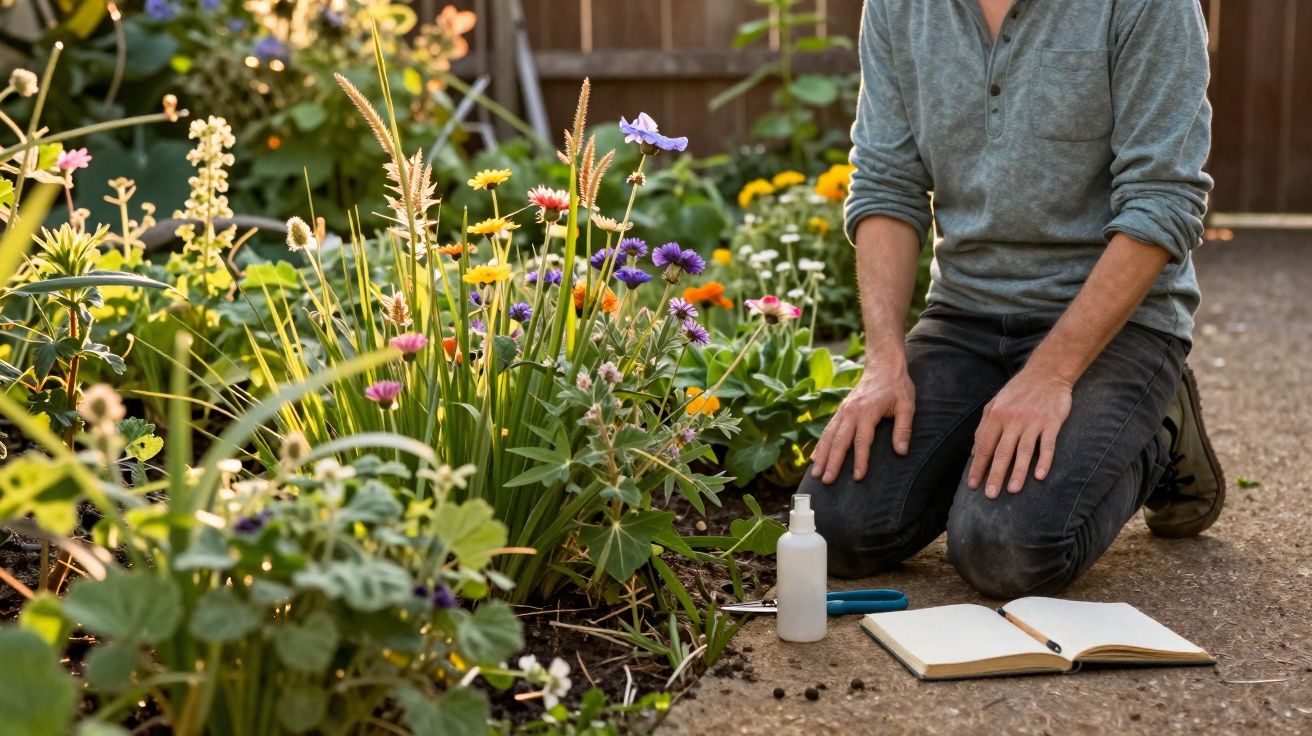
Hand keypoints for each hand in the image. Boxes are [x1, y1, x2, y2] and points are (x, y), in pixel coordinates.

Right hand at [810, 360, 915, 483]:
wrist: (883, 365)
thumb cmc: (897, 386)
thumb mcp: (907, 405)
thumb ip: (903, 428)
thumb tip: (901, 451)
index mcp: (867, 412)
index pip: (862, 441)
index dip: (860, 460)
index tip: (858, 477)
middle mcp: (851, 412)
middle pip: (840, 441)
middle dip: (832, 462)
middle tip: (827, 481)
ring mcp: (843, 411)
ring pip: (829, 436)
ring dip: (822, 456)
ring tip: (815, 474)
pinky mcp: (840, 411)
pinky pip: (827, 430)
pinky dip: (820, 445)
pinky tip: (814, 458)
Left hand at [968, 366, 1072, 498]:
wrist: (1046, 372)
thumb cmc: (1018, 391)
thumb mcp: (995, 404)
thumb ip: (984, 427)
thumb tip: (974, 452)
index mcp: (996, 416)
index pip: (983, 446)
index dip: (978, 466)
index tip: (972, 485)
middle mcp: (1012, 420)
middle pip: (1001, 451)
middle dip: (994, 474)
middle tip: (989, 495)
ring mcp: (1033, 421)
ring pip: (1023, 450)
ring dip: (1018, 471)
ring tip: (1013, 490)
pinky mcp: (1052, 422)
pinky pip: (1048, 444)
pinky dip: (1044, 460)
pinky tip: (1040, 475)